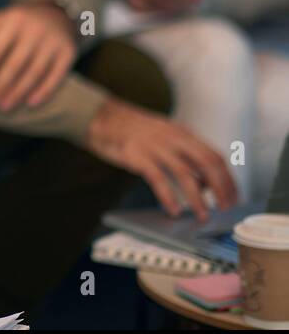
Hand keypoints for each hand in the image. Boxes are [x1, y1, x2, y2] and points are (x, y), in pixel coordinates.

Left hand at [0, 3, 76, 110]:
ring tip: (4, 106)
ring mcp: (53, 42)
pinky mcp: (68, 52)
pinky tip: (30, 103)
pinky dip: (44, 90)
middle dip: (0, 86)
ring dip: (19, 92)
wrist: (55, 14)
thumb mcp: (0, 20)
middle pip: (15, 63)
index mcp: (13, 21)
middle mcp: (35, 30)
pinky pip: (56, 75)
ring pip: (34, 71)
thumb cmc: (18, 23)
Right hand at [86, 97, 236, 222]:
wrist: (101, 117)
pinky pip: (158, 179)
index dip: (227, 179)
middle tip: (224, 208)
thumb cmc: (132, 130)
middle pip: (207, 164)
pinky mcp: (136, 155)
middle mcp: (172, 137)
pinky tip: (173, 210)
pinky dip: (168, 197)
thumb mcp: (164, 135)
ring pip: (185, 175)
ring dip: (198, 198)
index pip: (215, 156)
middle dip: (220, 189)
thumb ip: (183, 154)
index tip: (232, 197)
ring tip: (202, 215)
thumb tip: (203, 181)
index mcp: (182, 133)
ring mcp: (154, 146)